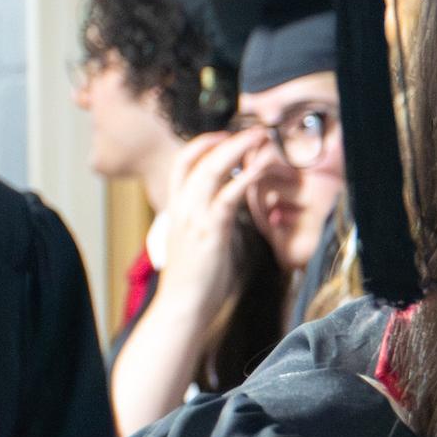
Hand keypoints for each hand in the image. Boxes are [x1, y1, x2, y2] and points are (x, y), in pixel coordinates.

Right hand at [153, 128, 264, 322]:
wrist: (182, 307)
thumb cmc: (196, 281)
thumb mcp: (199, 242)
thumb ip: (210, 221)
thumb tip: (229, 207)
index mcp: (176, 210)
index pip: (182, 165)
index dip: (202, 145)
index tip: (224, 135)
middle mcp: (181, 208)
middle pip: (196, 159)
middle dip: (224, 139)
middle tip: (250, 128)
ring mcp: (193, 217)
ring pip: (211, 170)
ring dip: (237, 149)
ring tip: (260, 137)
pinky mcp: (210, 230)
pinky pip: (228, 194)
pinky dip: (245, 175)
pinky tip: (260, 165)